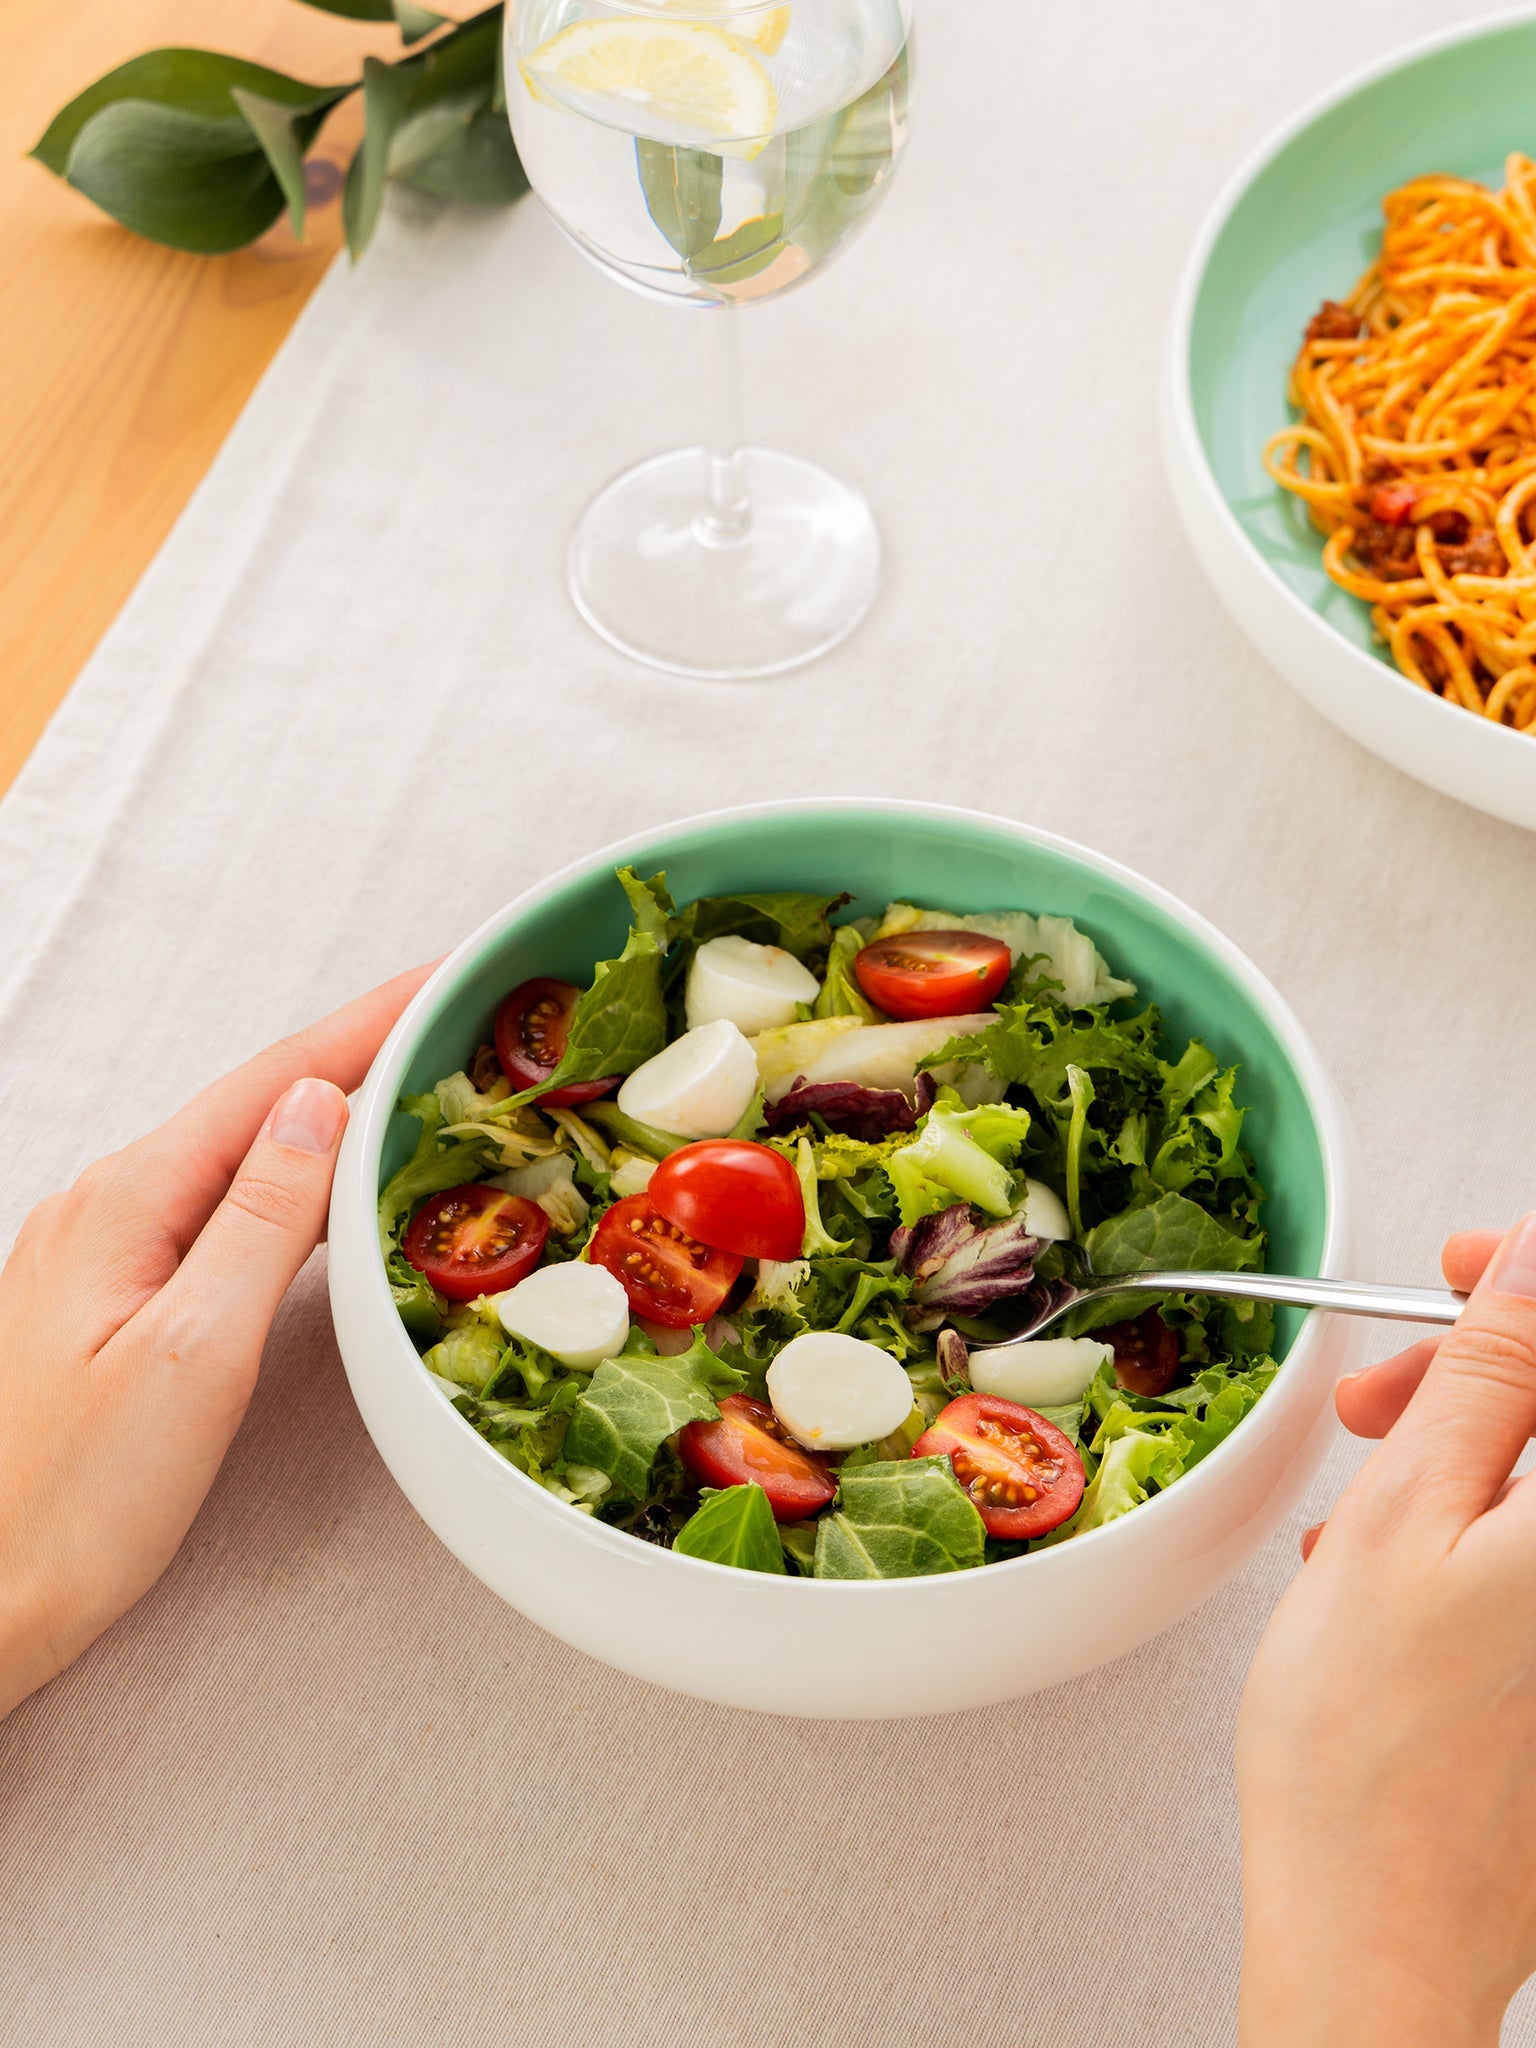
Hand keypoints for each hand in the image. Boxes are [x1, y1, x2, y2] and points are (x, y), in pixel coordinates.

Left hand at [0, 966, 431, 1717]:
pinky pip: (224, 1204)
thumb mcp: (192, 1356)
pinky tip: (332, 1186)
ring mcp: (108, 1249)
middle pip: (259, 1101)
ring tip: (420, 1081)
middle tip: (459, 1019)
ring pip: (243, 1151)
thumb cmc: (71, 1504)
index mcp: (125, 1202)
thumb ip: (260, 1221)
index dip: (368, 1024)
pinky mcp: (120, 1295)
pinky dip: (296, 1178)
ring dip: (332, 1109)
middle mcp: (109, 1206)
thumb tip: (320, 1108)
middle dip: (361, 1048)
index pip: (272, 1084)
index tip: (448, 974)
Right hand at [1238, 1219, 1535, 2045]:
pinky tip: (1391, 1574)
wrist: (1378, 1928)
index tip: (1458, 1265)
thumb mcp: (1405, 1514)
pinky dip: (1475, 1538)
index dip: (1527, 1278)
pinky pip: (1534, 1563)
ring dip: (1464, 1461)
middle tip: (1379, 1399)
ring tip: (1357, 1507)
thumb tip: (1532, 1264)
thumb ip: (1485, 1374)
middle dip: (1481, 1376)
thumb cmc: (1370, 1747)